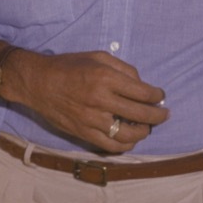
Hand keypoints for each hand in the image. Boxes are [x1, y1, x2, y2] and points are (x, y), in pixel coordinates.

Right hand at [4, 50, 168, 152]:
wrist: (38, 82)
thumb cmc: (69, 66)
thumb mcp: (97, 56)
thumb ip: (123, 68)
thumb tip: (142, 83)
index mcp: (105, 78)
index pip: (142, 92)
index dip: (157, 96)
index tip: (160, 96)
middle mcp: (100, 100)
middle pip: (140, 114)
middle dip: (158, 116)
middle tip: (164, 114)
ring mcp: (91, 120)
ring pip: (128, 135)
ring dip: (143, 132)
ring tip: (147, 127)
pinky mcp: (83, 133)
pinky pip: (110, 146)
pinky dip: (125, 145)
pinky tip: (130, 139)